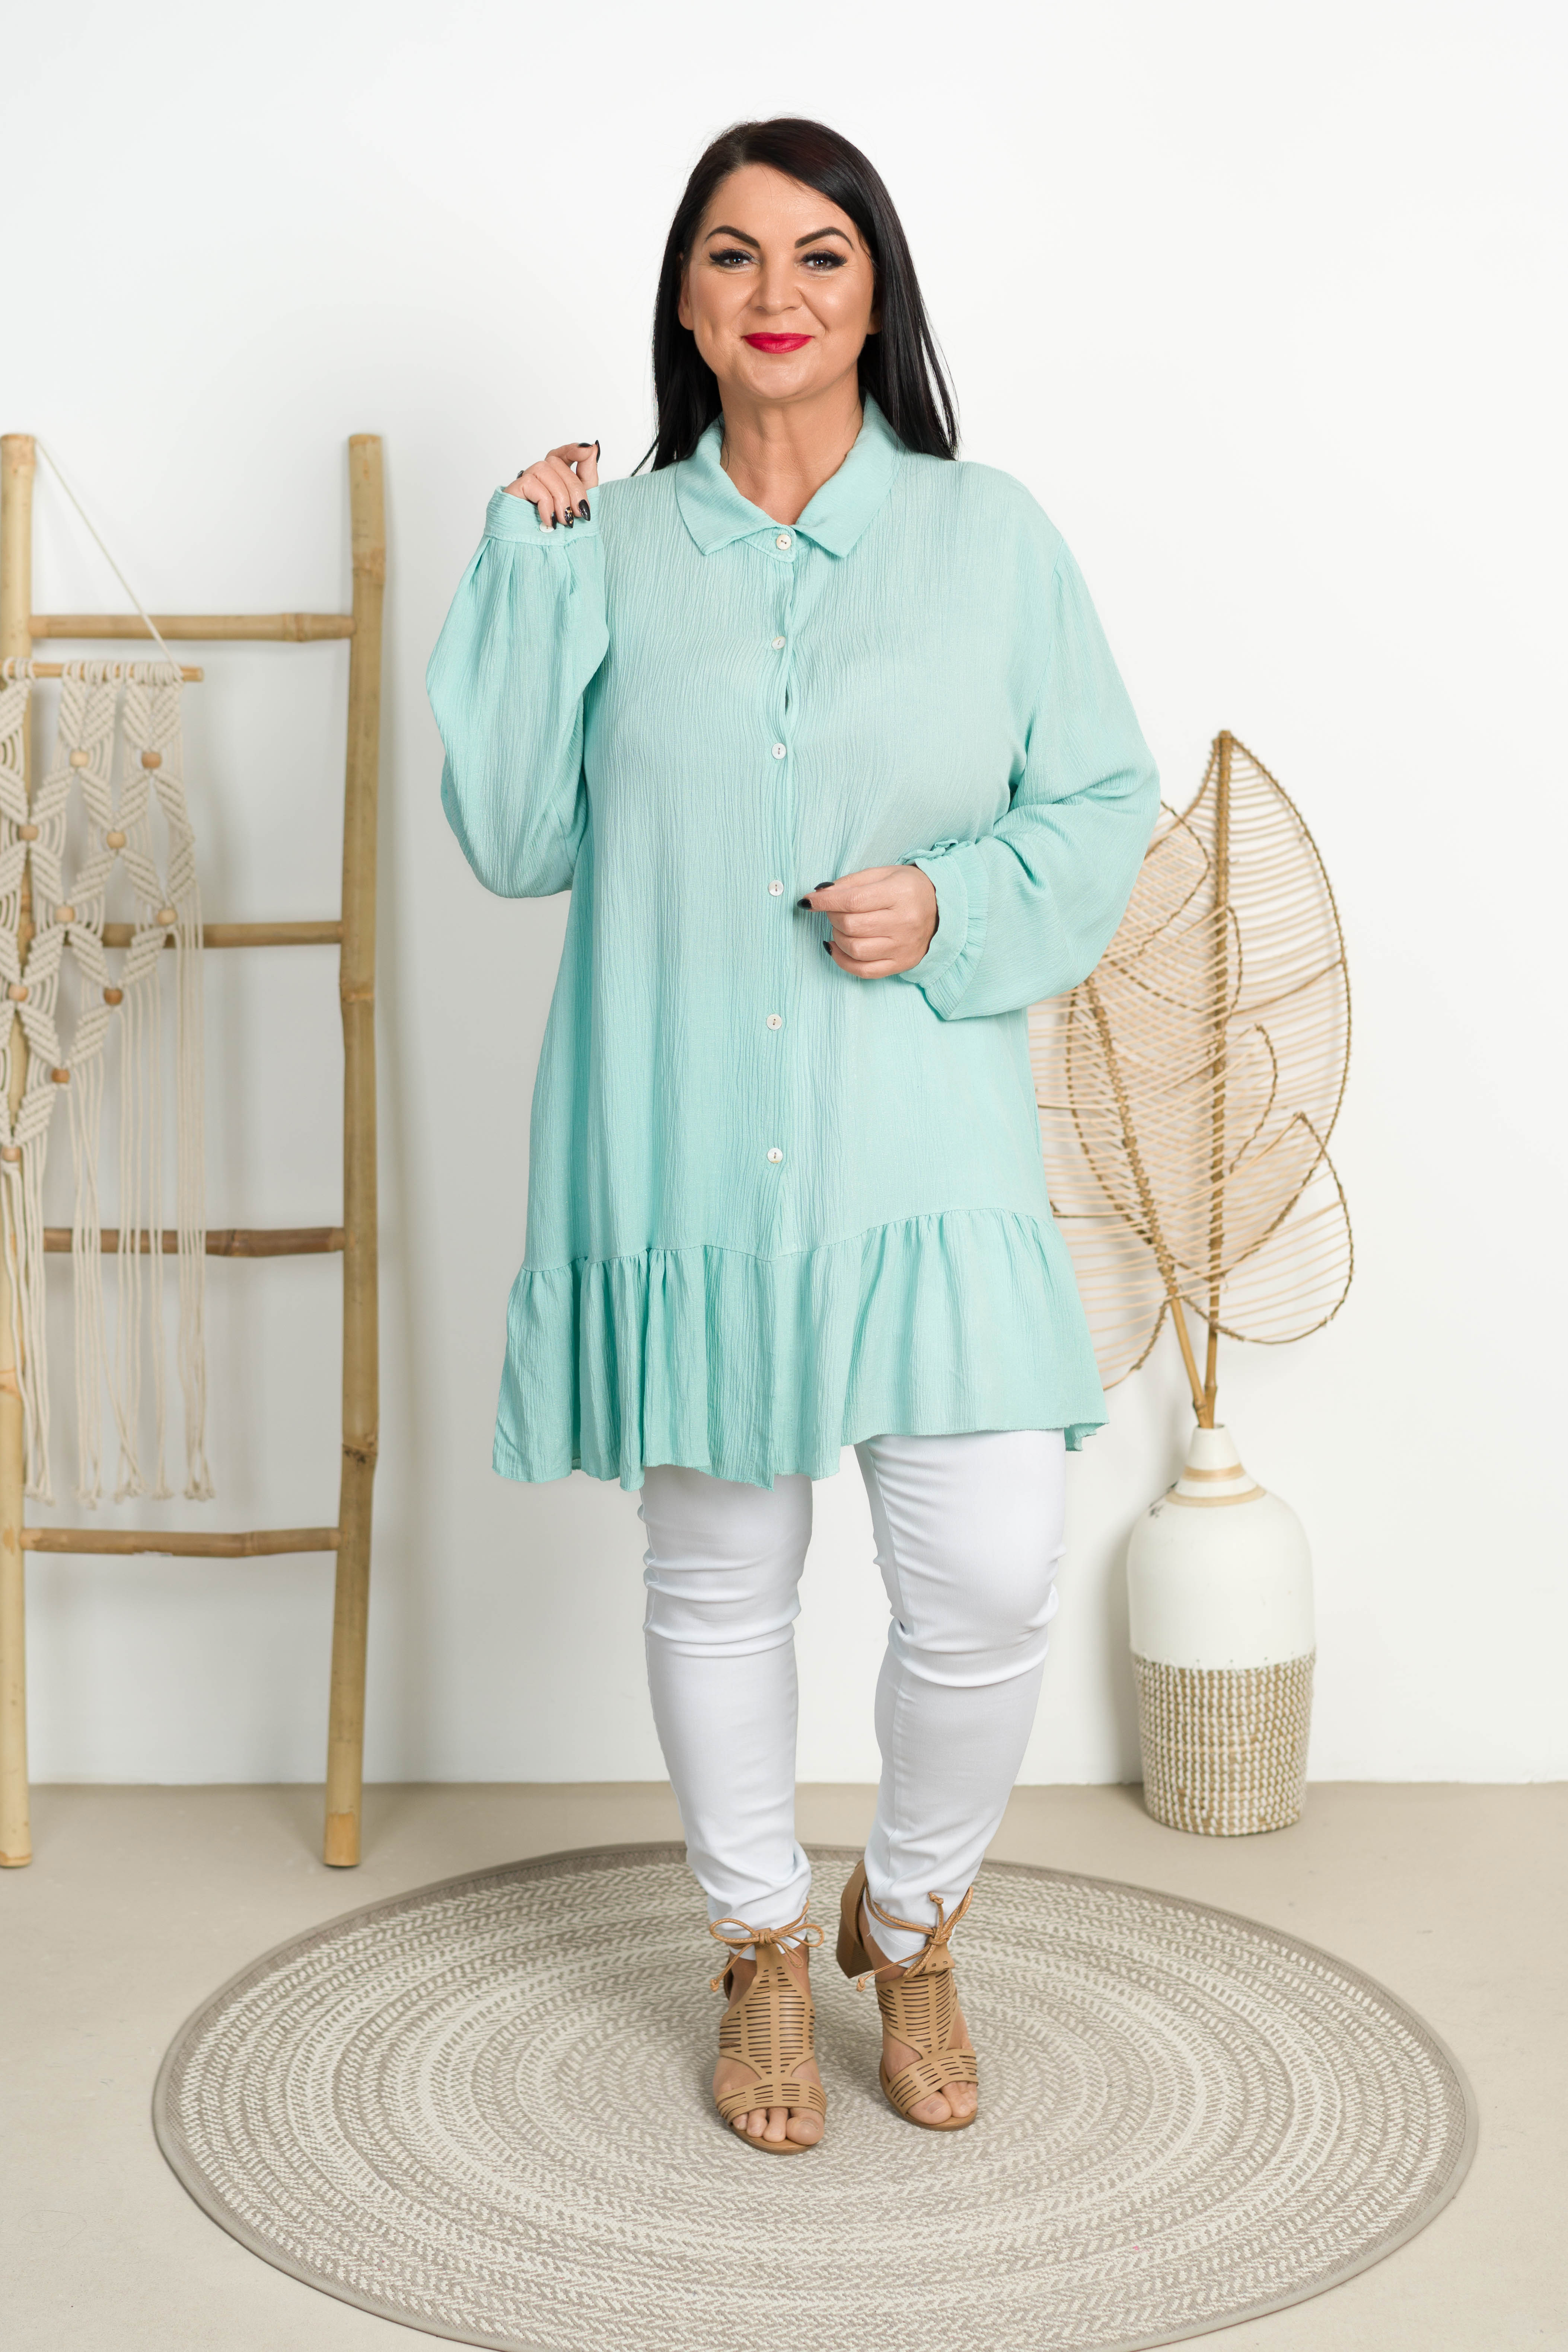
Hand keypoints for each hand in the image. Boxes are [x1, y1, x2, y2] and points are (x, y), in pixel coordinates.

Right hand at [504, 440, 599, 527]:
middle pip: (558, 463)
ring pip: (546, 469)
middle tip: (579, 514)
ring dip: (560, 497)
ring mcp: (525, 480)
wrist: (540, 556)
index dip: (574, 449)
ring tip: (563, 521)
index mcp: (555, 476)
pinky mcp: (514, 489)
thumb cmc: (559, 532)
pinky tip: (548, 520)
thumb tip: (593, 446)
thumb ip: (587, 473)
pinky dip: (545, 503)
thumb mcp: (581, 500)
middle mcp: (539, 475)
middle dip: (574, 489)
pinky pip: (533, 483)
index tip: (587, 450)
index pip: (562, 453)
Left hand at [802, 864, 937, 977]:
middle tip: (833, 910)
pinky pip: (863, 970)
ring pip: (854, 949)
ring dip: (837, 937)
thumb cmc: (908, 889)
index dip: (824, 902)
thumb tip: (820, 894)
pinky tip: (836, 948)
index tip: (809, 901)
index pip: (852, 900)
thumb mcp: (883, 874)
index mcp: (900, 894)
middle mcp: (904, 922)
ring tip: (840, 927)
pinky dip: (842, 961)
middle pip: (851, 925)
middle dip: (832, 917)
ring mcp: (902, 946)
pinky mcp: (900, 964)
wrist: (942, 910)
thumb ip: (851, 882)